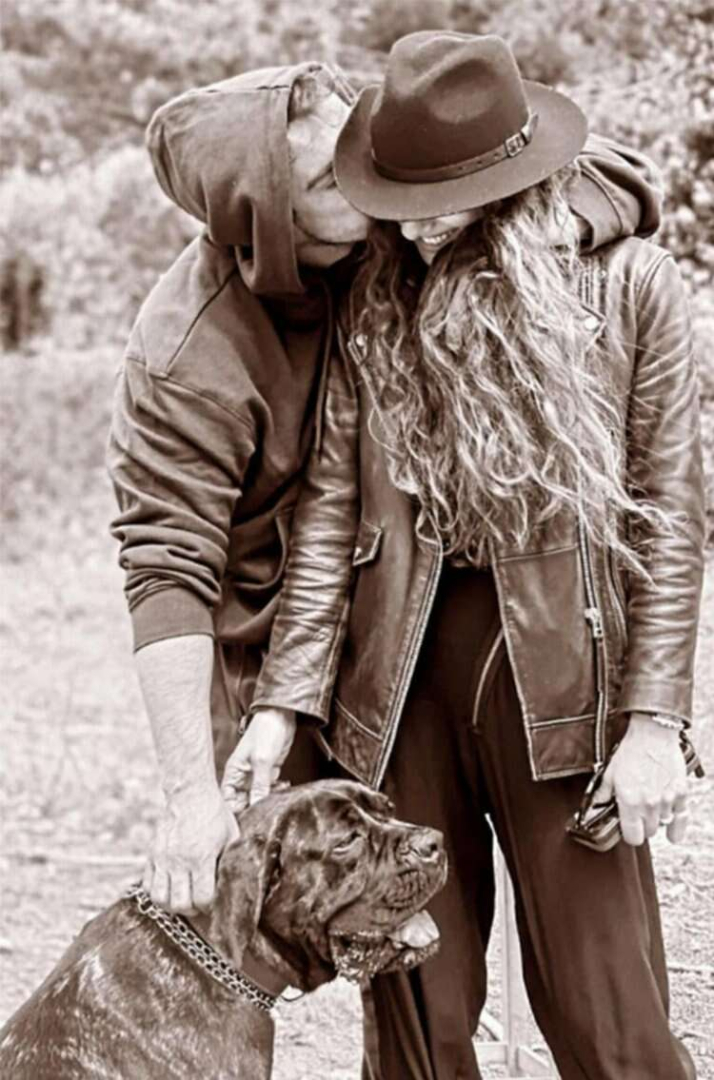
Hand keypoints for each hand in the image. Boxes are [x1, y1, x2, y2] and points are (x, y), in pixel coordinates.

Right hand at [143, 785, 238, 913]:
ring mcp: (163, 858)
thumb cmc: (214, 814)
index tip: (215, 901)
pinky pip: (147, 886)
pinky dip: (157, 893)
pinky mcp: (152, 854)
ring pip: (160, 899)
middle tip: (200, 904)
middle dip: (193, 910)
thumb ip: (232, 859)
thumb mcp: (231, 835)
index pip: (203, 898)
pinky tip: (170, 888)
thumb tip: (237, 881)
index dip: (210, 906)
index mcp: (202, 856)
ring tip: (184, 899)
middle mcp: (180, 860)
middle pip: (180, 904)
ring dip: (172, 905)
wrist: (189, 793)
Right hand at [221, 707, 296, 811]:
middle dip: (254, 807)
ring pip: (258, 796)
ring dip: (268, 799)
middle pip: (243, 801)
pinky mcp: (269, 771)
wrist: (282, 715)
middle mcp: (243, 776)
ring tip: (277, 796)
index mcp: (233, 772)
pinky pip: (270, 788)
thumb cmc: (265, 731)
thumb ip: (260, 785)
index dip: (235, 812)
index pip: (227, 800)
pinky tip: (284, 786)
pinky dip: (277, 790)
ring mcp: (256, 774)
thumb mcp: (262, 760)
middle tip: (266, 811)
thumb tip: (256, 807)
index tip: (248, 819)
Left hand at [597, 713, 688, 845]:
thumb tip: (595, 807)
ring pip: (663, 825)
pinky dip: (677, 827)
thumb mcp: (610, 772)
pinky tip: (674, 834)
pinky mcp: (681, 794)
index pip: (633, 836)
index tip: (628, 830)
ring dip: (656, 821)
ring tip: (650, 810)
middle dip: (642, 826)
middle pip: (648, 832)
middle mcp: (649, 805)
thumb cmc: (631, 751)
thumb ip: (603, 794)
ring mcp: (667, 801)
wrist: (652, 734)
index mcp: (630, 802)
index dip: (629, 835)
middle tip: (638, 815)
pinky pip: (681, 819)